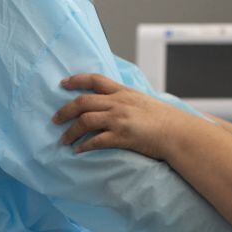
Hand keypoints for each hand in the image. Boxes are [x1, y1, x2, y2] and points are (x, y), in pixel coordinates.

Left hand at [53, 73, 189, 160]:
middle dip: (65, 110)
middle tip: (54, 119)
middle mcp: (118, 103)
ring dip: (70, 131)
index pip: (95, 80)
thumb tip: (114, 103)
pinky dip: (84, 146)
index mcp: (123, 92)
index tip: (63, 83)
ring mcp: (119, 119)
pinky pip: (96, 141)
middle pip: (83, 101)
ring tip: (63, 140)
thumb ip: (127, 100)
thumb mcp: (144, 101)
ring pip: (85, 121)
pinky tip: (78, 151)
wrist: (177, 132)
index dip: (76, 80)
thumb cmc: (164, 119)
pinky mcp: (121, 136)